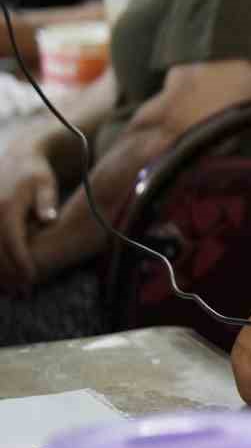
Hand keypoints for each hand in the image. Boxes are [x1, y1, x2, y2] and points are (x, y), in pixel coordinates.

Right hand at [0, 147, 59, 292]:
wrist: (14, 156)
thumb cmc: (35, 173)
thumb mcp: (45, 183)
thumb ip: (46, 202)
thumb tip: (49, 218)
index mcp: (7, 206)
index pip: (13, 242)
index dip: (22, 263)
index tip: (32, 279)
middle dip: (7, 274)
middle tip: (21, 291)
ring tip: (9, 288)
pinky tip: (0, 275)